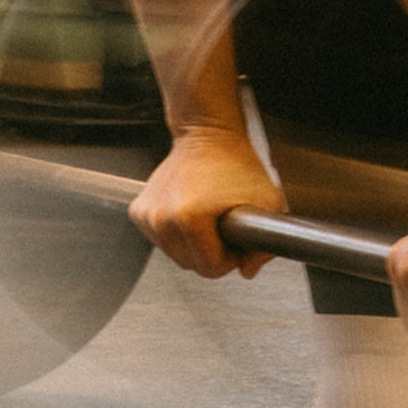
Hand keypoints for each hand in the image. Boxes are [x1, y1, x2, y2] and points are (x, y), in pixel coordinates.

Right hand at [130, 129, 287, 278]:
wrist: (207, 136)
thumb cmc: (236, 165)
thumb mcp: (268, 202)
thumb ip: (265, 246)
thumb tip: (248, 271)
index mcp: (189, 219)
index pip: (210, 269)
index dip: (230, 258)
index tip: (235, 237)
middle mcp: (162, 219)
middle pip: (191, 266)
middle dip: (212, 253)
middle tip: (224, 226)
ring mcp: (147, 216)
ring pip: (175, 256)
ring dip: (194, 245)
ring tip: (208, 218)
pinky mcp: (139, 212)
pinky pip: (161, 241)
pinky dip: (177, 234)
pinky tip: (190, 214)